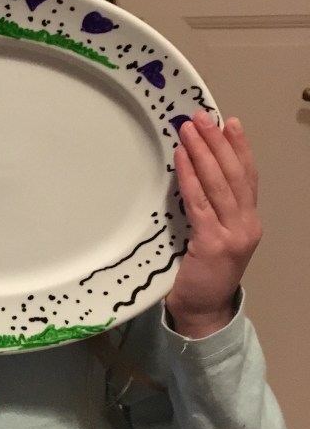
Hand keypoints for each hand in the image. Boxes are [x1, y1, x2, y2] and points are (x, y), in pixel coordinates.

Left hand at [166, 111, 260, 337]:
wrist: (201, 312)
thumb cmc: (200, 275)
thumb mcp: (210, 236)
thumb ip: (208, 210)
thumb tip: (189, 172)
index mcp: (247, 221)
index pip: (247, 177)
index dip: (239, 147)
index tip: (229, 121)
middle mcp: (246, 224)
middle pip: (235, 174)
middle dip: (219, 142)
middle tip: (204, 116)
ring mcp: (232, 234)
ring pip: (219, 184)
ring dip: (204, 152)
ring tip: (190, 128)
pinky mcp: (212, 243)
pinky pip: (199, 203)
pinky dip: (189, 177)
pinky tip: (181, 159)